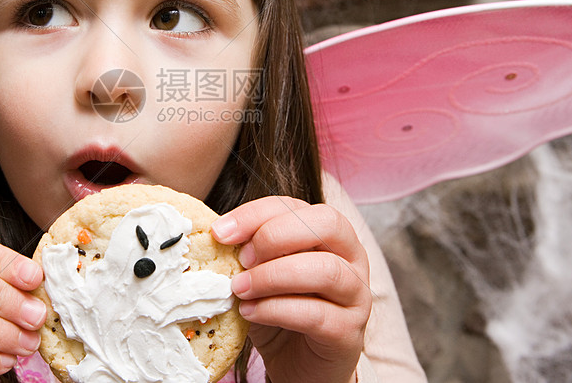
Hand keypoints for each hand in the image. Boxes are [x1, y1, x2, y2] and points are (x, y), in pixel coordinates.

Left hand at [212, 196, 371, 382]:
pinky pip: (316, 314)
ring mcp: (356, 294)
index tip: (220, 233)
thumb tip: (214, 233)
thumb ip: (247, 251)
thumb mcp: (259, 274)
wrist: (299, 365)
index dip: (255, 214)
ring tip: (240, 289)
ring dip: (273, 276)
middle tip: (242, 260)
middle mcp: (351, 257)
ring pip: (326, 269)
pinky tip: (250, 313)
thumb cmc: (279, 311)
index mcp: (328, 233)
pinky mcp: (349, 332)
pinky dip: (276, 310)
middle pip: (326, 224)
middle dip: (276, 236)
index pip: (296, 206)